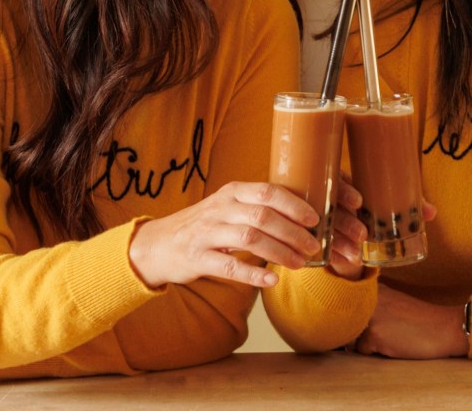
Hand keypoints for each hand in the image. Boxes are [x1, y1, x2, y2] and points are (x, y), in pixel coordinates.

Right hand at [127, 180, 323, 289]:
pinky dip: (254, 274)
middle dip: (293, 232)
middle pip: (263, 216)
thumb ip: (255, 207)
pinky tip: (272, 280)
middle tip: (313, 246)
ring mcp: (206, 233)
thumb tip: (299, 217)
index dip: (294, 205)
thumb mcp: (226, 207)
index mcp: (231, 193)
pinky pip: (230, 267)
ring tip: (299, 263)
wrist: (157, 244)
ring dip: (280, 252)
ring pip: (250, 239)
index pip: (267, 192)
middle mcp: (219, 209)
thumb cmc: (202, 226)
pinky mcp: (197, 258)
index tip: (315, 219)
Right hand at [325, 190, 436, 281]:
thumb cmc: (371, 207)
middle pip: (332, 209)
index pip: (339, 184)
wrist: (350, 227)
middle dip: (348, 222)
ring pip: (328, 231)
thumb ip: (407, 206)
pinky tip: (347, 261)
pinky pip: (324, 248)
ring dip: (342, 243)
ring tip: (357, 254)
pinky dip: (336, 256)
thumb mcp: (385, 203)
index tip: (359, 202)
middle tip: (363, 235)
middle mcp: (329, 202)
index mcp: (343, 185)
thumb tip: (432, 213)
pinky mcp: (321, 240)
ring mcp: (322, 221)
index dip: (347, 192)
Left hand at [351, 285, 467, 358]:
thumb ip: (370, 306)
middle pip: (347, 324)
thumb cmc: (419, 319)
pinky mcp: (374, 334)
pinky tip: (395, 344)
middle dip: (360, 332)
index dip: (356, 320)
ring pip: (353, 338)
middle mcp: (366, 297)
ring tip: (392, 336)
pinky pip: (363, 351)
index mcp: (371, 287)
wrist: (444, 328)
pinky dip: (376, 352)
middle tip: (389, 330)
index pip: (346, 308)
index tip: (378, 321)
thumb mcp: (392, 302)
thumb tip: (345, 323)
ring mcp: (369, 315)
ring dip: (368, 343)